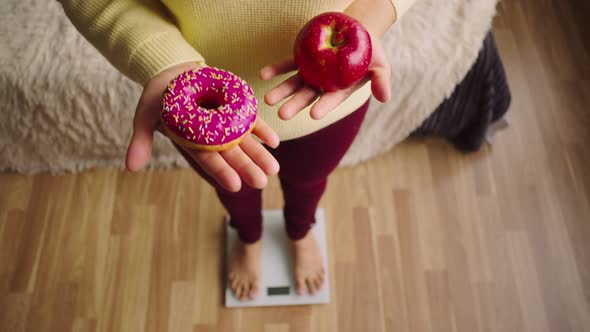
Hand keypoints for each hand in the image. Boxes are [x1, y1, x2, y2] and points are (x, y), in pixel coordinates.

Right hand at [126, 61, 279, 191]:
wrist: (173, 73)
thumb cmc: (158, 97)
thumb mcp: (145, 115)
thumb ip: (141, 140)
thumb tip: (131, 167)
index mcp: (192, 142)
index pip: (207, 160)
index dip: (220, 171)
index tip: (234, 185)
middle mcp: (211, 138)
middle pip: (231, 154)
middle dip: (246, 167)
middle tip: (262, 182)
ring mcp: (225, 125)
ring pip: (245, 142)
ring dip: (259, 154)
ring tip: (273, 169)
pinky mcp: (234, 110)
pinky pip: (251, 121)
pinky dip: (263, 131)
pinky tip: (275, 142)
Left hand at [259, 34, 390, 119]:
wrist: (357, 32)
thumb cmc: (371, 51)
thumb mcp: (380, 65)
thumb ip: (381, 81)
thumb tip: (385, 98)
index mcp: (340, 90)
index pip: (331, 100)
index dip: (324, 107)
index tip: (314, 115)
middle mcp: (322, 85)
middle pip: (307, 96)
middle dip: (295, 105)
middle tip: (282, 114)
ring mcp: (310, 73)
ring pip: (294, 83)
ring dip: (281, 91)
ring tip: (267, 99)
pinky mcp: (302, 59)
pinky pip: (287, 65)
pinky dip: (276, 69)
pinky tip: (263, 74)